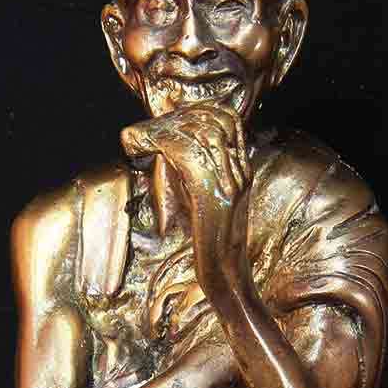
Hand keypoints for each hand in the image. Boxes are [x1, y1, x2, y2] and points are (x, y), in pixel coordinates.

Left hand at [121, 102, 250, 292]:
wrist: (226, 277)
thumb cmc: (212, 248)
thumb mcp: (207, 205)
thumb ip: (198, 179)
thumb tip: (175, 156)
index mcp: (243, 171)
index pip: (228, 120)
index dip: (198, 111)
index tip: (171, 116)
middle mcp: (239, 171)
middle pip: (215, 119)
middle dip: (180, 115)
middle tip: (152, 125)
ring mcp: (229, 181)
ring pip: (201, 131)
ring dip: (168, 127)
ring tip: (144, 135)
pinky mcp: (213, 193)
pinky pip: (188, 153)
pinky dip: (163, 143)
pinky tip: (145, 146)